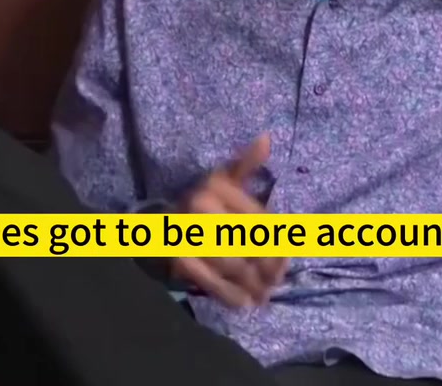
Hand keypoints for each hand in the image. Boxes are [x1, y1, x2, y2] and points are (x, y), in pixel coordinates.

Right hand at [171, 134, 287, 307]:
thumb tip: (267, 138)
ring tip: (264, 295)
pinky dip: (231, 295)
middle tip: (276, 282)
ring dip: (253, 285)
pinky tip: (245, 302)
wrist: (157, 225)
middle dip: (267, 268)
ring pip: (234, 265)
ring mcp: (188, 234)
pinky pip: (212, 282)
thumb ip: (246, 164)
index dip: (277, 244)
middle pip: (249, 244)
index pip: (260, 220)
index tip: (285, 262)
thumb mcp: (223, 178)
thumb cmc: (202, 202)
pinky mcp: (179, 260)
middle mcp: (200, 206)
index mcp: (216, 185)